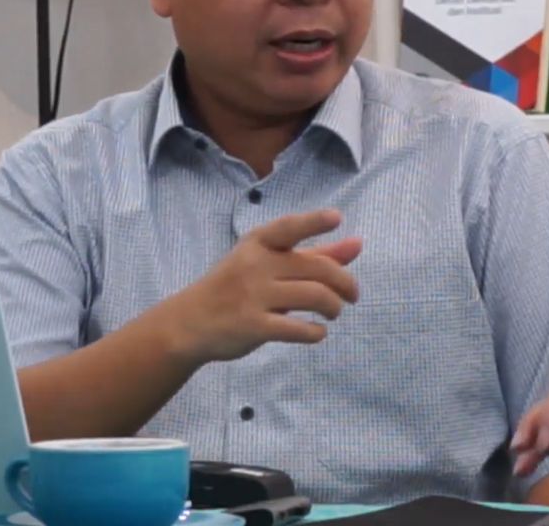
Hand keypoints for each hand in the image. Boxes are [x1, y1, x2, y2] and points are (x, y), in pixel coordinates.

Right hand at [165, 209, 360, 364]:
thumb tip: (358, 243)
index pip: (289, 228)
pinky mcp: (253, 326)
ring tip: (334, 312)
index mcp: (259, 243)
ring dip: (334, 307)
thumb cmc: (237, 286)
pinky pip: (297, 329)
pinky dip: (316, 332)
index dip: (313, 222)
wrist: (190, 322)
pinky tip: (317, 332)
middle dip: (345, 283)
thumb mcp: (268, 263)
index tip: (336, 217)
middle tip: (353, 295)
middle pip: (317, 268)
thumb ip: (315, 253)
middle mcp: (256, 265)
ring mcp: (253, 296)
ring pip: (314, 296)